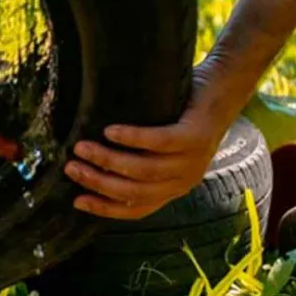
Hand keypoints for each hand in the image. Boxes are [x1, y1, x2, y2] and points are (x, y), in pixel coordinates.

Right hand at [64, 64, 241, 219]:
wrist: (224, 87)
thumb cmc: (183, 113)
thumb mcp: (162, 145)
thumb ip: (138, 158)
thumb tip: (92, 163)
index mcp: (173, 187)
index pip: (136, 208)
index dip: (105, 207)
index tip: (76, 200)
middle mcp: (184, 179)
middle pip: (135, 190)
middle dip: (98, 182)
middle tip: (70, 167)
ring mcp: (193, 159)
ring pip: (144, 169)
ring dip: (108, 160)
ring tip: (82, 147)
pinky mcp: (196, 136)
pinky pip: (159, 142)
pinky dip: (132, 138)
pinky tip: (110, 131)